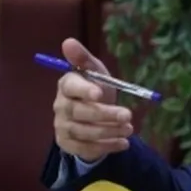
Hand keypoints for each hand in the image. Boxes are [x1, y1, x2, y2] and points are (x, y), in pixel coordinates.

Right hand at [52, 38, 132, 162]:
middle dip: (105, 115)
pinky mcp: (68, 144)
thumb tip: (68, 41)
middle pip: (79, 112)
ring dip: (109, 131)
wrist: (95, 116)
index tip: (100, 94)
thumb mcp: (95, 71)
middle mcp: (60, 106)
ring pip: (84, 132)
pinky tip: (123, 144)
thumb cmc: (96, 89)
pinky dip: (106, 147)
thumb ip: (84, 58)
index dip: (84, 90)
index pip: (71, 87)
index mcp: (67, 85)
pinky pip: (86, 148)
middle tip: (128, 116)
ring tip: (129, 129)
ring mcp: (62, 126)